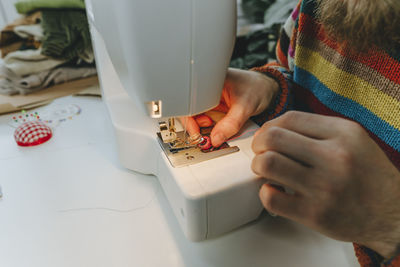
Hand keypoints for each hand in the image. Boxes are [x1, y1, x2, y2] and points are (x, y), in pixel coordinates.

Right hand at [181, 68, 278, 146]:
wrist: (268, 89)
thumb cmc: (257, 88)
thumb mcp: (245, 106)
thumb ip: (231, 123)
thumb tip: (216, 139)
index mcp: (209, 80)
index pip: (189, 100)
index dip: (189, 117)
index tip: (196, 131)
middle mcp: (205, 89)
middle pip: (189, 109)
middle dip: (195, 124)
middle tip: (203, 134)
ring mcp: (208, 99)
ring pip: (196, 116)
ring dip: (202, 127)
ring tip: (213, 128)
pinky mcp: (213, 107)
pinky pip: (205, 120)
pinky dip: (209, 128)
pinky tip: (216, 127)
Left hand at [251, 111, 399, 258]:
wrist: (393, 213)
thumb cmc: (368, 175)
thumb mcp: (354, 140)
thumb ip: (318, 130)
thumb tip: (274, 129)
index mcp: (344, 134)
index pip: (290, 118)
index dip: (270, 126)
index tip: (266, 135)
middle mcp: (334, 157)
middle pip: (273, 138)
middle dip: (258, 144)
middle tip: (261, 152)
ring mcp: (324, 187)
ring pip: (267, 164)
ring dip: (258, 166)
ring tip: (265, 170)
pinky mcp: (316, 214)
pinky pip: (271, 198)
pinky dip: (266, 192)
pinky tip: (275, 190)